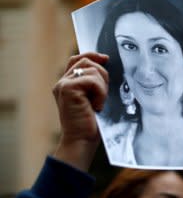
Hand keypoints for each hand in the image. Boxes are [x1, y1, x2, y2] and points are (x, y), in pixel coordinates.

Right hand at [53, 52, 108, 170]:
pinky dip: (100, 92)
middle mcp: (62, 82)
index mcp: (67, 84)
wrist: (81, 142)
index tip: (106, 59)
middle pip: (87, 62)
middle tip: (103, 96)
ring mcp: (63, 84)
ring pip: (92, 69)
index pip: (77, 59)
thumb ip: (95, 83)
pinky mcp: (67, 88)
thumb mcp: (95, 99)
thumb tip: (105, 64)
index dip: (92, 55)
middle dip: (102, 75)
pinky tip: (96, 106)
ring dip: (102, 87)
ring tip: (98, 104)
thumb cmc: (91, 125)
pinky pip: (92, 79)